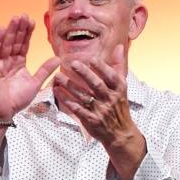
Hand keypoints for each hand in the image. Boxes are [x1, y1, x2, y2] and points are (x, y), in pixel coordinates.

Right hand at [0, 15, 60, 121]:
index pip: (23, 45)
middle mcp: (7, 61)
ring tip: (15, 18)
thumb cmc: (17, 100)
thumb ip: (45, 70)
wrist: (5, 113)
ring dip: (10, 31)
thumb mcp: (36, 83)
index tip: (32, 21)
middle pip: (14, 41)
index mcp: (18, 64)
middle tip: (24, 15)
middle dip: (19, 28)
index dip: (27, 33)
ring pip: (5, 44)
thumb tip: (59, 58)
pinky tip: (1, 30)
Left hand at [55, 44, 146, 179]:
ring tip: (58, 77)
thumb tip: (119, 47)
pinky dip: (67, 100)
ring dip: (70, 86)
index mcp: (119, 89)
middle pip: (96, 85)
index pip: (111, 76)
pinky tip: (57, 92)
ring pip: (84, 96)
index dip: (101, 68)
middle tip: (72, 63)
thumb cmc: (118, 105)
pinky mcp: (90, 120)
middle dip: (85, 74)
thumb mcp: (122, 86)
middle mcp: (110, 99)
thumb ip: (118, 66)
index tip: (91, 58)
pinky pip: (77, 109)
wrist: (119, 133)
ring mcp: (100, 110)